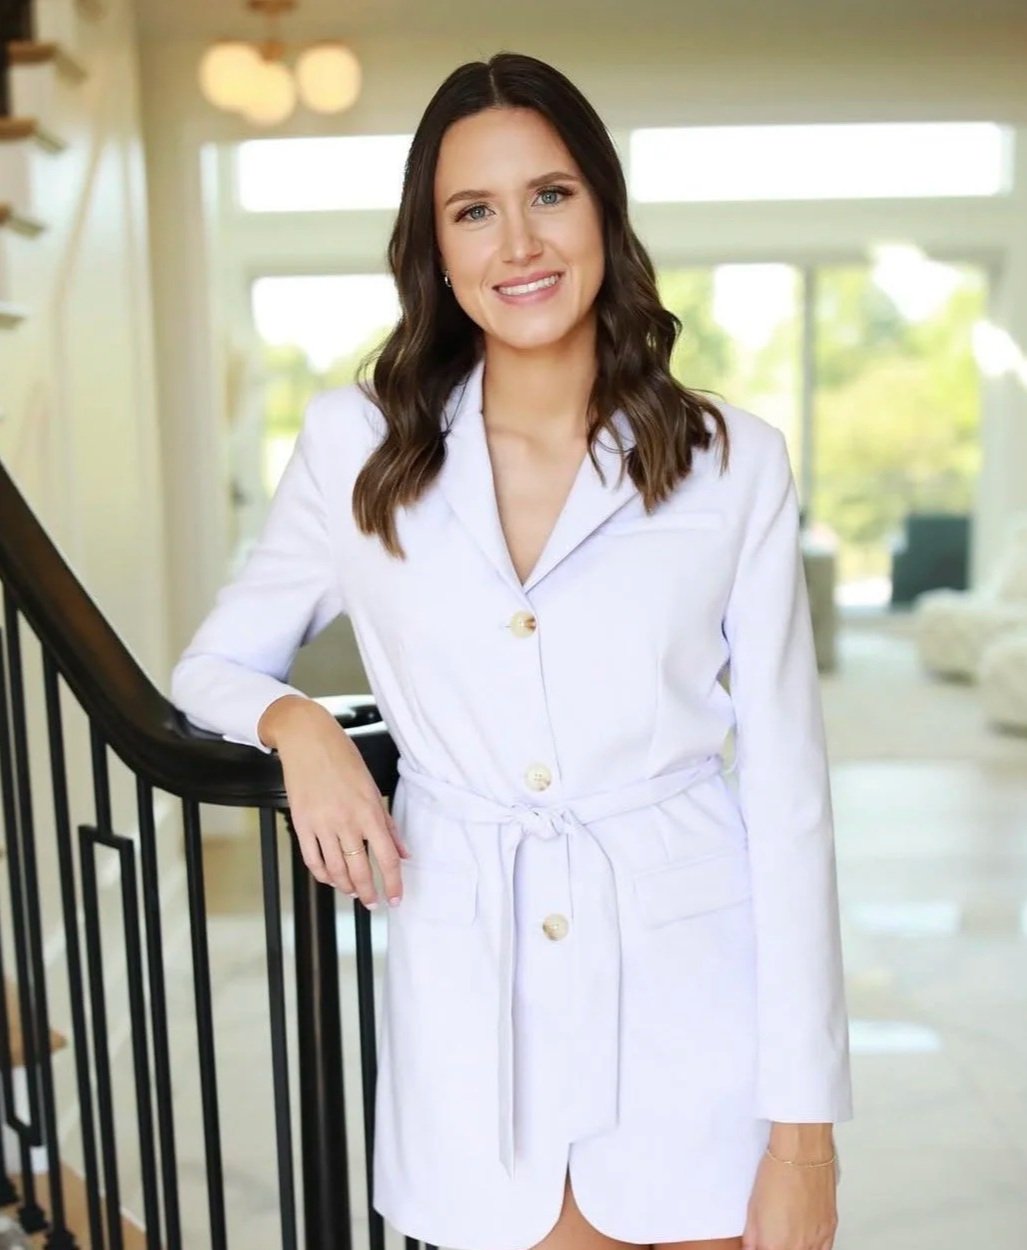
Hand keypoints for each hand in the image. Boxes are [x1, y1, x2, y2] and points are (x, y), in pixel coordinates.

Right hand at [258, 695, 410, 907]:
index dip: (393, 883)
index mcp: (369, 811)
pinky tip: (330, 878)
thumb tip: (404, 852)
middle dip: (369, 892)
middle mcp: (346, 820)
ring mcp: (321, 824)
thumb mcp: (372, 787)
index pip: (387, 857)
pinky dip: (322, 875)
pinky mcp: (301, 823)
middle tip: (373, 902)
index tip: (395, 898)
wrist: (307, 739)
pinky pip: (312, 860)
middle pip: (361, 869)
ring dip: (346, 887)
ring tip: (353, 892)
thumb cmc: (342, 758)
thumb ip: (388, 824)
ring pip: (335, 870)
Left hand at [741, 1148, 837, 1249]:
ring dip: (795, 1246)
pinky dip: (813, 1246)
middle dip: (777, 1245)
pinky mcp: (830, 1229)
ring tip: (787, 1234)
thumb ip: (752, 1236)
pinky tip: (806, 1237)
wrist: (802, 1152)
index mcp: (775, 1245)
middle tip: (773, 1235)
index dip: (763, 1246)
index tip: (761, 1242)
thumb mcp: (753, 1206)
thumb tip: (751, 1246)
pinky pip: (824, 1249)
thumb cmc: (777, 1172)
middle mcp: (799, 1246)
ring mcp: (818, 1240)